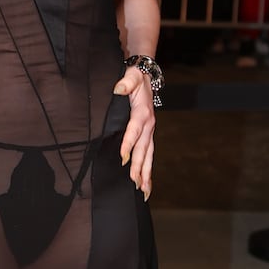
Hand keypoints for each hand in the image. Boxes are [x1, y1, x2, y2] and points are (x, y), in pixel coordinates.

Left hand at [113, 66, 155, 199]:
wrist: (147, 76)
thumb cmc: (137, 78)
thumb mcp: (132, 76)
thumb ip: (126, 82)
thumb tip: (117, 88)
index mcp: (143, 112)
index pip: (134, 130)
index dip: (129, 144)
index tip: (123, 158)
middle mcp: (149, 125)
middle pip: (144, 149)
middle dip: (140, 166)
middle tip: (134, 182)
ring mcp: (150, 132)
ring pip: (149, 156)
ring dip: (146, 173)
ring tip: (144, 191)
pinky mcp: (148, 136)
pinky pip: (149, 155)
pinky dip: (148, 170)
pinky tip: (145, 184)